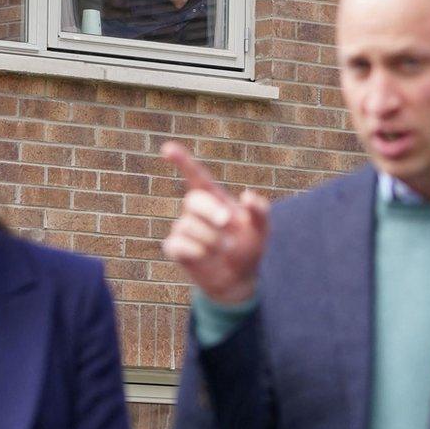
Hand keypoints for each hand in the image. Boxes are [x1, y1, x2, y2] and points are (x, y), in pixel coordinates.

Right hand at [162, 142, 268, 303]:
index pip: (195, 175)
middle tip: (227, 222)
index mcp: (214, 198)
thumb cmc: (250, 248)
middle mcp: (196, 211)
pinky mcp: (176, 248)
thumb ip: (260, 210)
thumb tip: (246, 196)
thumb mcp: (262, 229)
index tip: (167, 149)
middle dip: (210, 210)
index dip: (181, 160)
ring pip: (188, 226)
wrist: (239, 279)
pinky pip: (177, 245)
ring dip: (211, 239)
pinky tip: (206, 256)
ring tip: (224, 249)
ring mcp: (184, 229)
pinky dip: (195, 251)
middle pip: (193, 200)